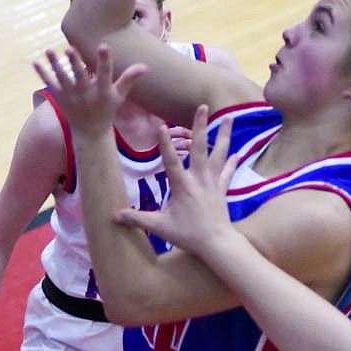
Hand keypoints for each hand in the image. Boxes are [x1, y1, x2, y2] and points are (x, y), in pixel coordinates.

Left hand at [32, 43, 146, 138]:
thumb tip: (146, 66)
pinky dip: (43, 74)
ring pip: (61, 79)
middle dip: (74, 63)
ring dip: (55, 65)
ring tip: (48, 50)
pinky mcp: (60, 98)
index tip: (104, 45)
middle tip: (69, 48)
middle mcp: (86, 95)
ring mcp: (71, 97)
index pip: (105, 74)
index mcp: (102, 92)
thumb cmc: (107, 109)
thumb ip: (129, 79)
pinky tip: (36, 62)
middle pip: (79, 77)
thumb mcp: (120, 96)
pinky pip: (50, 84)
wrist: (90, 132)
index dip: (104, 60)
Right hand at [113, 105, 237, 256]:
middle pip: (199, 147)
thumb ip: (137, 219)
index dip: (165, 143)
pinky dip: (232, 162)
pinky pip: (228, 172)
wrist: (217, 244)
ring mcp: (213, 183)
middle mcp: (199, 179)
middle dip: (201, 126)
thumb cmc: (188, 235)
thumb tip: (113, 216)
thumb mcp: (159, 227)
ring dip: (224, 135)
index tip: (161, 126)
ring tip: (230, 117)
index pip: (170, 160)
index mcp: (182, 185)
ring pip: (219, 154)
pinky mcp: (222, 190)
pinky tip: (237, 153)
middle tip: (203, 107)